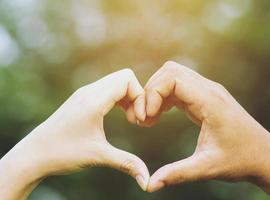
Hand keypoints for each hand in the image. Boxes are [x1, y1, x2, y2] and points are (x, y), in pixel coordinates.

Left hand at [0, 69, 149, 199]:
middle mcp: (89, 91)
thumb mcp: (98, 157)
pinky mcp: (82, 99)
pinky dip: (119, 99)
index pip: (127, 80)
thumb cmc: (62, 153)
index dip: (140, 98)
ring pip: (116, 82)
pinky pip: (107, 89)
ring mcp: (84, 94)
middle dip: (137, 97)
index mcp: (93, 100)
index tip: (139, 121)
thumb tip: (147, 181)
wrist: (33, 155)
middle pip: (124, 77)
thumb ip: (127, 163)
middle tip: (136, 120)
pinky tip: (119, 116)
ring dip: (128, 98)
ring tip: (130, 119)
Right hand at [142, 61, 269, 198]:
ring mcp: (208, 91)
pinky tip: (160, 115)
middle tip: (145, 117)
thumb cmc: (241, 160)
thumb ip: (177, 174)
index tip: (147, 117)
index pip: (173, 78)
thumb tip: (150, 185)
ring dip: (157, 93)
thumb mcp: (207, 167)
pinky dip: (164, 97)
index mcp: (210, 101)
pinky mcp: (205, 98)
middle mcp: (209, 90)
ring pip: (173, 76)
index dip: (153, 93)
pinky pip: (179, 87)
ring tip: (150, 118)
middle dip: (151, 91)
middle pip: (170, 71)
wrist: (265, 156)